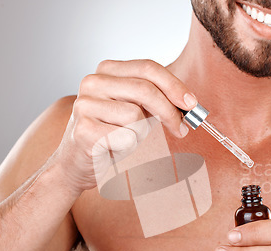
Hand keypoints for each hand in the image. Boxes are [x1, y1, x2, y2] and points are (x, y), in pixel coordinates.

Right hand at [53, 59, 196, 193]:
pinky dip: (128, 147)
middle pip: (145, 90)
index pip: (148, 68)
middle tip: (181, 129)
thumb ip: (158, 100)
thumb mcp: (136, 110)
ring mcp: (84, 104)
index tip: (192, 103)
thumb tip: (189, 104)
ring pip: (136, 116)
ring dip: (140, 134)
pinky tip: (114, 149)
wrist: (78, 163)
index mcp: (107, 70)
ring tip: (126, 139)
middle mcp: (92, 82)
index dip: (174, 85)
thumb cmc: (113, 134)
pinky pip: (125, 137)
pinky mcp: (83, 130)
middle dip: (170, 111)